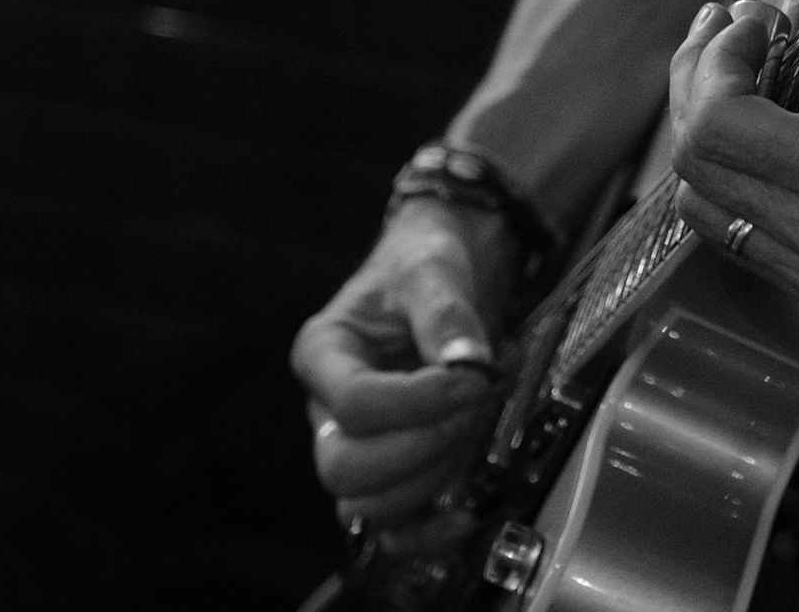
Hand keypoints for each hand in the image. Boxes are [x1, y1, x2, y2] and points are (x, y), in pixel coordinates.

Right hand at [290, 199, 517, 553]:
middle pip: (346, 469)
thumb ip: (446, 314)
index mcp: (323, 354)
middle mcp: (328, 412)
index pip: (354, 404)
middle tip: (474, 407)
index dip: (418, 403)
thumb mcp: (433, 271)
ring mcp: (359, 447)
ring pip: (368, 505)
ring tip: (475, 429)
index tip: (474, 379)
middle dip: (421, 447)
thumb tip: (470, 365)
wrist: (444, 269)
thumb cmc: (424, 263)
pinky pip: (394, 528)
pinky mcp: (394, 471)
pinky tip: (466, 516)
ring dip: (431, 480)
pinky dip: (427, 535)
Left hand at [668, 0, 798, 306]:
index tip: (754, 20)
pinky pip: (732, 234)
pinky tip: (754, 128)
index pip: (720, 125)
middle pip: (696, 163)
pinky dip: (726, 177)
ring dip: (703, 129)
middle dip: (696, 82)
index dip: (715, 61)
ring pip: (702, 203)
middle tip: (725, 30)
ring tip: (732, 73)